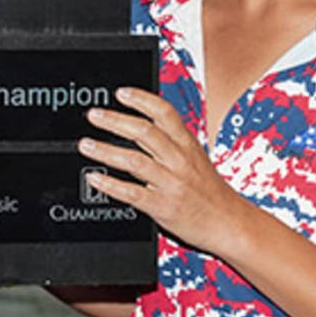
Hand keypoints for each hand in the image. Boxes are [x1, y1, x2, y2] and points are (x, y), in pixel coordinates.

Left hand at [79, 87, 251, 255]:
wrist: (229, 223)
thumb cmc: (211, 193)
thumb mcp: (196, 159)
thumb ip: (173, 143)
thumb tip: (143, 125)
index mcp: (188, 145)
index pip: (164, 113)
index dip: (141, 100)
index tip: (121, 92)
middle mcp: (179, 161)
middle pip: (145, 133)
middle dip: (115, 121)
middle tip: (94, 115)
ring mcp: (171, 184)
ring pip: (135, 161)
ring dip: (106, 151)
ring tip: (86, 144)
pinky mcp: (164, 207)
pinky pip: (132, 193)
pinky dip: (110, 185)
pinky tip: (95, 178)